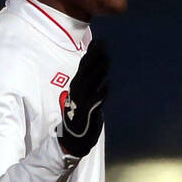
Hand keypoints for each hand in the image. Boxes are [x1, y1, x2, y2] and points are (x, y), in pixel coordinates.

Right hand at [59, 39, 108, 157]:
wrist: (74, 139)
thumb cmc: (81, 117)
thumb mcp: (85, 97)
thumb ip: (91, 84)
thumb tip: (99, 69)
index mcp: (77, 86)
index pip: (83, 66)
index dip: (91, 53)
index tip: (98, 41)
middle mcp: (77, 92)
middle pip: (86, 71)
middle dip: (94, 57)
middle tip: (103, 45)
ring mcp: (81, 102)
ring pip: (90, 84)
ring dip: (98, 72)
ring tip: (106, 61)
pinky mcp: (87, 113)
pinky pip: (95, 101)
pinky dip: (101, 93)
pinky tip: (107, 84)